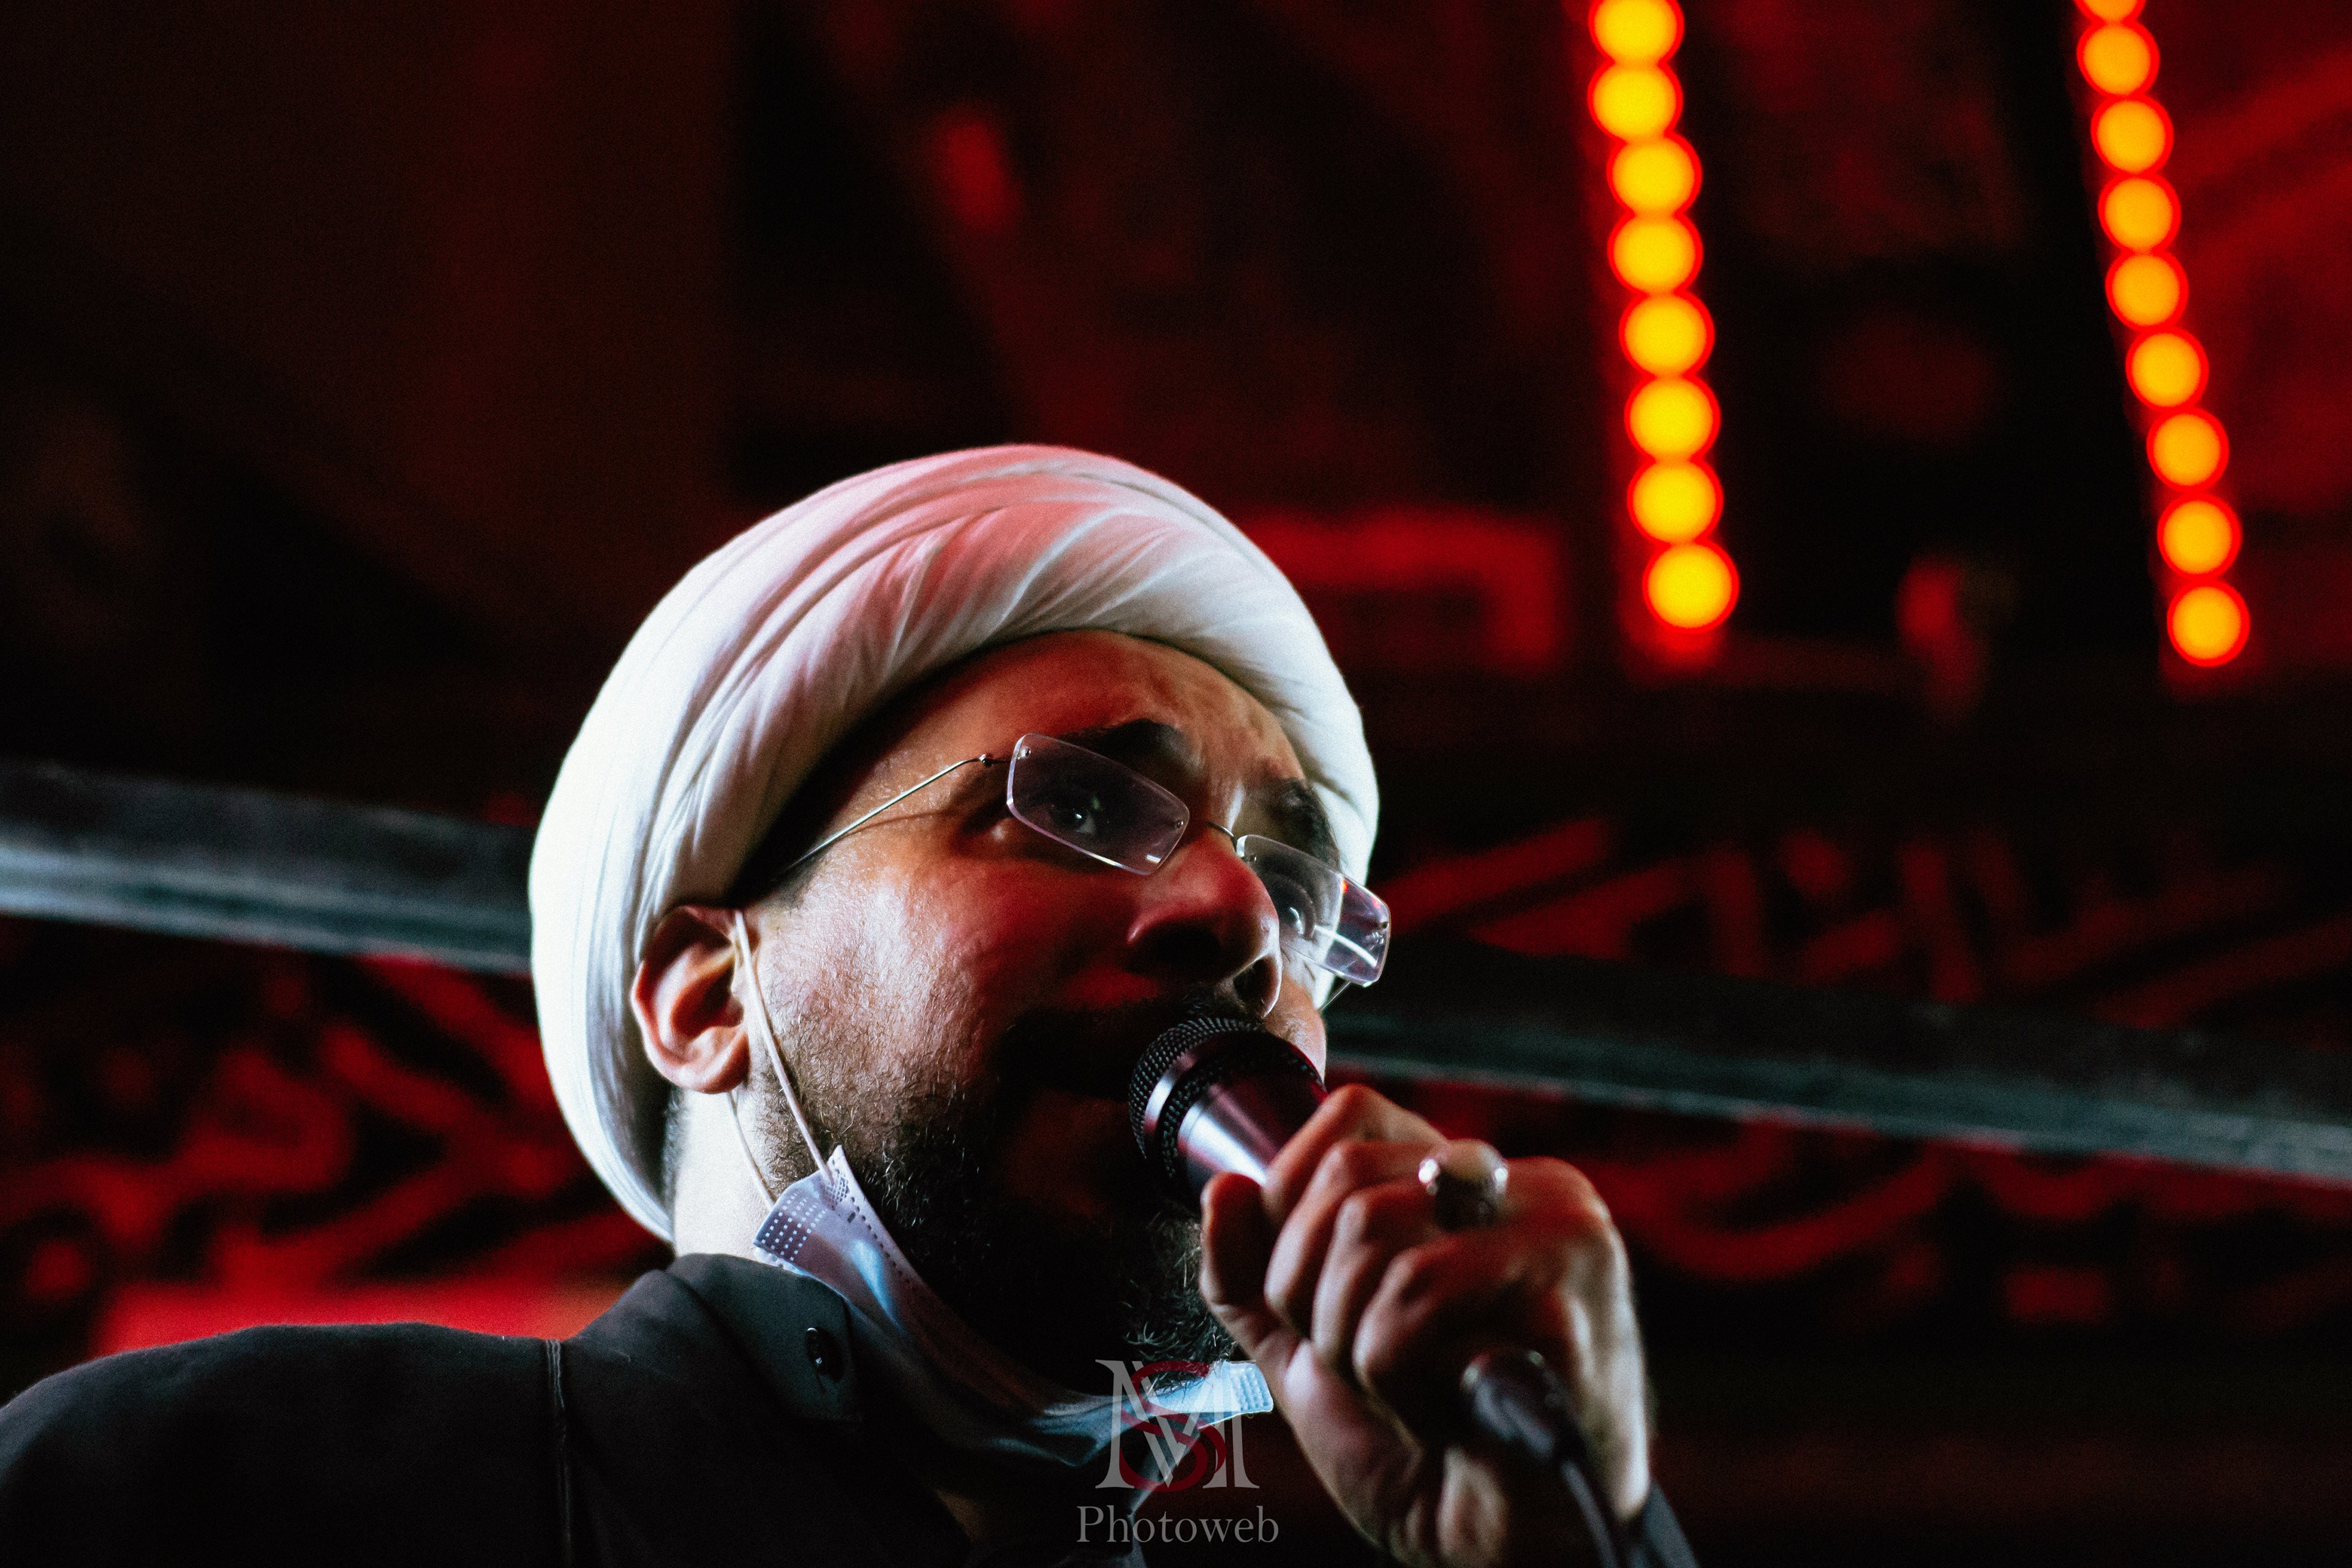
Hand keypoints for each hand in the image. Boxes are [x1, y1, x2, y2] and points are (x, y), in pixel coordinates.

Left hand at [1199, 1085, 1648, 1567]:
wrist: (1501, 1554)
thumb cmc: (1421, 1448)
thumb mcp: (1306, 1351)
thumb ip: (1251, 1275)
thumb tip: (1223, 1186)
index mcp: (1468, 1186)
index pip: (1351, 1116)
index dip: (1289, 1197)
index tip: (1297, 1294)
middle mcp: (1523, 1184)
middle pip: (1348, 1174)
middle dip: (1307, 1288)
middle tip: (1356, 1364)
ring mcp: (1558, 1228)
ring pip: (1374, 1225)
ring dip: (1348, 1337)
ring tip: (1400, 1390)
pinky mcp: (1571, 1285)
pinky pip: (1417, 1292)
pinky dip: (1391, 1369)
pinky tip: (1440, 1411)